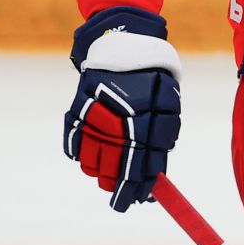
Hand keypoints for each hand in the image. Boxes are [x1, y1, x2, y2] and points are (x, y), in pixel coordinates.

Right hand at [64, 6, 182, 210]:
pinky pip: (76, 148)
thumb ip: (162, 138)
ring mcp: (92, 118)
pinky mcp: (75, 114)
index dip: (141, 187)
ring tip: (113, 173)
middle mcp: (115, 121)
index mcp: (143, 119)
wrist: (125, 43)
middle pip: (114, 170)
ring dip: (103, 173)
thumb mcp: (168, 104)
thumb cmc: (153, 78)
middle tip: (124, 200)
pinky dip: (85, 156)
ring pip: (92, 164)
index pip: (141, 164)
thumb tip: (157, 175)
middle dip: (121, 188)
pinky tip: (97, 154)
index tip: (141, 201)